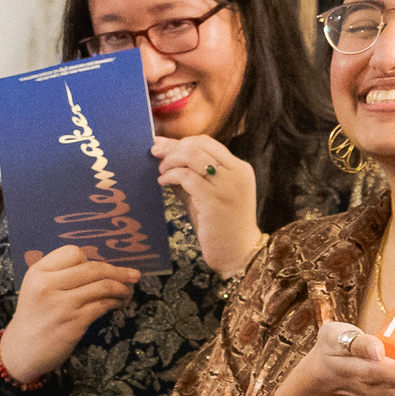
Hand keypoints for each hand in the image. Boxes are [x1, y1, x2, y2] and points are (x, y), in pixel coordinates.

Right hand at [0, 245, 141, 384]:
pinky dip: (115, 302)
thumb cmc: (34, 318)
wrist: (21, 351)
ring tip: (127, 291)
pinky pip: (102, 306)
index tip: (99, 270)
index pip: (73, 252)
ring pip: (102, 286)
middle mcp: (48, 285)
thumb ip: (59, 275)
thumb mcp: (37, 288)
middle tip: (133, 275)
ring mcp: (61, 304)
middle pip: (93, 268)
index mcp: (38, 272)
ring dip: (121, 287)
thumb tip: (99, 268)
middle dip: (118, 271)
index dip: (90, 259)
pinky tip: (118, 303)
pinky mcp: (73, 323)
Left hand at [152, 135, 263, 276]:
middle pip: (199, 144)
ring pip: (193, 156)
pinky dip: (171, 176)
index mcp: (238, 168)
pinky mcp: (214, 200)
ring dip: (171, 160)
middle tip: (156, 157)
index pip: (207, 142)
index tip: (161, 146)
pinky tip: (162, 183)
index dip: (180, 141)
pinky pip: (187, 177)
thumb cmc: (220, 226)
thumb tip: (163, 157)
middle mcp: (236, 172)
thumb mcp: (206, 195)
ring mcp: (227, 185)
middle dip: (173, 148)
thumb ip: (190, 175)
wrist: (238, 254)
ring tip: (161, 173)